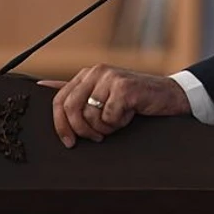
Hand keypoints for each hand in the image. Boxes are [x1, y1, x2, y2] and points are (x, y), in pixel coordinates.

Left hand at [37, 64, 190, 147]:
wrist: (171, 96)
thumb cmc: (137, 100)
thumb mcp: (103, 94)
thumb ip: (76, 90)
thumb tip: (42, 85)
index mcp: (88, 73)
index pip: (59, 100)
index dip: (60, 125)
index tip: (69, 141)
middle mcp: (97, 71)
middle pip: (70, 108)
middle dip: (81, 129)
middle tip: (97, 137)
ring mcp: (111, 78)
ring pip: (90, 115)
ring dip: (104, 127)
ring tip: (118, 121)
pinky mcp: (124, 87)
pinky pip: (109, 117)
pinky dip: (119, 123)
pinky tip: (130, 114)